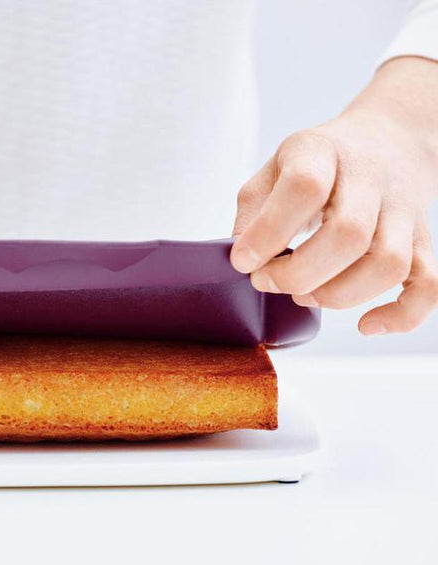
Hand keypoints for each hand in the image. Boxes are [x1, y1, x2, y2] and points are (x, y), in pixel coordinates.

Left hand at [231, 57, 437, 335]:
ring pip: (388, 264)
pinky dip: (401, 315)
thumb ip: (252, 210)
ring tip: (304, 295)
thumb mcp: (273, 169)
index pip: (305, 187)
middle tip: (268, 281)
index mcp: (322, 153)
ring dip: (338, 295)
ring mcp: (401, 212)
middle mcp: (370, 180)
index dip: (269, 231)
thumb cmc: (319, 165)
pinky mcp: (421, 242)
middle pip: (348, 235)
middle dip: (299, 273)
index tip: (243, 261)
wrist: (386, 141)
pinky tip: (366, 325)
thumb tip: (243, 257)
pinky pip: (429, 285)